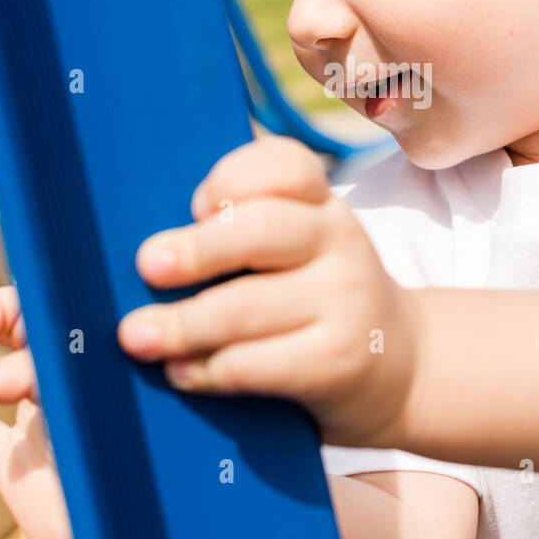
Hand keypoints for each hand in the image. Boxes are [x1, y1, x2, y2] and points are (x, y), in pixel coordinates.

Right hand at [0, 287, 76, 538]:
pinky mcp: (20, 467)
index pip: (56, 312)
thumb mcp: (86, 414)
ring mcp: (45, 426)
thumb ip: (36, 386)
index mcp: (96, 367)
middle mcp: (71, 389)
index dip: (13, 305)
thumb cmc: (127, 469)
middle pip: (27, 333)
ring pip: (6, 377)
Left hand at [117, 136, 420, 448]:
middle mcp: (340, 242)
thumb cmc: (319, 299)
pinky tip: (182, 373)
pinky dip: (210, 370)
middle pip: (262, 230)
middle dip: (197, 249)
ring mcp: (345, 302)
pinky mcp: (339, 363)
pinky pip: (260, 364)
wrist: (401, 367)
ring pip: (249, 306)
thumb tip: (153, 250)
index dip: (233, 177)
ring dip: (183, 323)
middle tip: (146, 266)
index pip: (285, 166)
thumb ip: (244, 233)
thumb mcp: (304, 248)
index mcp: (322, 204)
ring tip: (137, 337)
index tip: (196, 205)